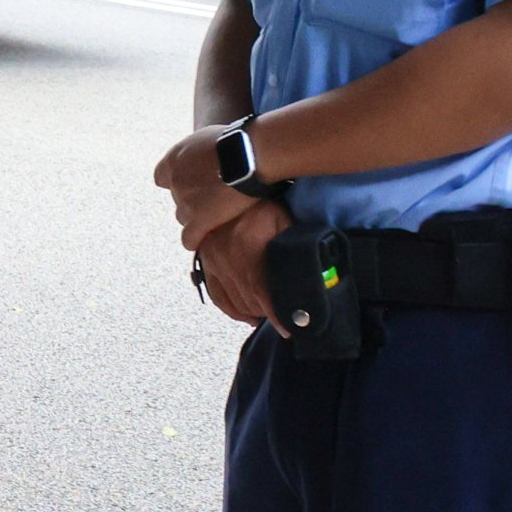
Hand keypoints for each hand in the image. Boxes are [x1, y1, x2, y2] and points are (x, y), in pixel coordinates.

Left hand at [153, 124, 272, 257]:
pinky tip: (201, 241)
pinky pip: (189, 237)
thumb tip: (205, 156)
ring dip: (195, 218)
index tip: (191, 184)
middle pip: (177, 198)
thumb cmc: (237, 141)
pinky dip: (194, 240)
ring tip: (214, 217)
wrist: (249, 155)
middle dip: (192, 200)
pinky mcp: (199, 219)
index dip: (176, 182)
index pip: (161, 177)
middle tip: (213, 200)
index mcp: (174, 159)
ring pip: (182, 217)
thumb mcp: (208, 137)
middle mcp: (175, 180)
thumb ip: (198, 151)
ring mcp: (185, 201)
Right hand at [191, 194, 291, 323]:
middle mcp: (227, 260)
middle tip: (288, 319)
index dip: (278, 316)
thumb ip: (291, 245)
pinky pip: (216, 294)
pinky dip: (230, 309)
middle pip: (249, 301)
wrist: (227, 182)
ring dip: (251, 313)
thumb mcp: (282, 218)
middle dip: (268, 315)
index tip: (291, 330)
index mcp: (249, 250)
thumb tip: (306, 275)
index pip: (264, 293)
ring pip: (233, 301)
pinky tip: (245, 314)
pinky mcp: (205, 261)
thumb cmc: (259, 200)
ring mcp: (213, 263)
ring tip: (268, 316)